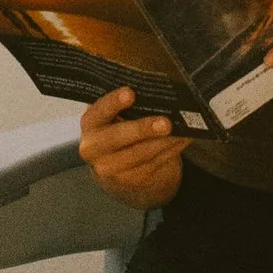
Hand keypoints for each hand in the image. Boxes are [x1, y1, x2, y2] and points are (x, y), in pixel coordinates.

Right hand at [79, 85, 188, 211]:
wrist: (116, 170)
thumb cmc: (119, 131)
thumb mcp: (112, 117)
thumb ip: (124, 106)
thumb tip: (153, 92)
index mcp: (90, 124)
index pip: (98, 112)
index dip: (113, 102)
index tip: (130, 93)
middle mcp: (94, 148)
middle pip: (118, 137)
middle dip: (143, 129)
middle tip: (166, 122)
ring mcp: (111, 169)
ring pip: (141, 153)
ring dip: (165, 141)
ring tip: (182, 129)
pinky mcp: (130, 181)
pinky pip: (154, 163)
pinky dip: (171, 151)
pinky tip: (182, 140)